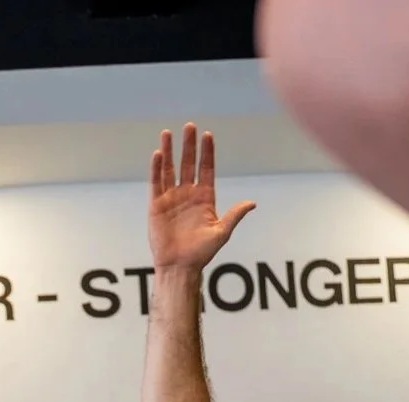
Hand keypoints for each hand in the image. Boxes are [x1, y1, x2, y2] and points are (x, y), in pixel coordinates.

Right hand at [148, 124, 255, 271]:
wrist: (180, 267)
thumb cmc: (201, 253)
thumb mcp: (221, 233)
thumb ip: (234, 215)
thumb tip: (252, 203)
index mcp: (205, 198)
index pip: (206, 169)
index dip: (207, 153)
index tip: (208, 135)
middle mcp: (188, 194)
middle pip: (188, 164)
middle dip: (189, 145)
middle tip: (190, 126)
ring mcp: (172, 198)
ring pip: (170, 169)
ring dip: (170, 151)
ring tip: (169, 132)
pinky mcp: (157, 205)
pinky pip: (157, 182)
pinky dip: (157, 168)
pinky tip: (159, 153)